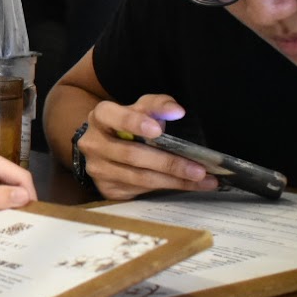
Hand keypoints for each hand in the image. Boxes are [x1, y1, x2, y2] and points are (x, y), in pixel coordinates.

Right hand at [78, 94, 217, 200]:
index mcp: (100, 117)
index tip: (158, 131)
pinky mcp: (107, 188)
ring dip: (173, 180)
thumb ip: (158, 105)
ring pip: (139, 177)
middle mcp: (94, 144)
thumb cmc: (127, 125)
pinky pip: (140, 190)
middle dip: (168, 163)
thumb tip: (177, 111)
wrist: (103, 147)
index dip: (134, 124)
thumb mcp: (140, 108)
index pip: (115, 118)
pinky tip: (188, 185)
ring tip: (202, 180)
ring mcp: (98, 169)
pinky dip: (167, 188)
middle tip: (198, 168)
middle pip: (132, 155)